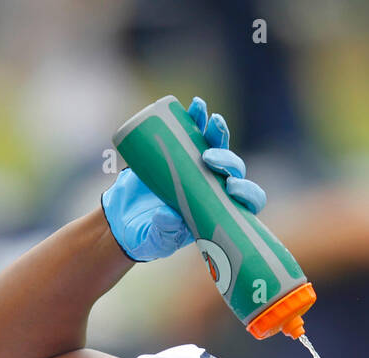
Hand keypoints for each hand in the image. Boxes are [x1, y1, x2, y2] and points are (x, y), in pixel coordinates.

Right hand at [102, 96, 266, 261]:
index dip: (247, 192)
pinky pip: (193, 131)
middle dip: (228, 160)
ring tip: (211, 120)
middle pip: (233, 169)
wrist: (121, 217)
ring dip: (218, 132)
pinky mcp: (179, 151)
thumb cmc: (144, 235)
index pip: (245, 201)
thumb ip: (162, 233)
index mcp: (216, 210)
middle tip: (208, 157)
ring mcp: (198, 166)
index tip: (231, 188)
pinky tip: (196, 107)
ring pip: (218, 146)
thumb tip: (169, 216)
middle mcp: (213, 186)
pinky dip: (196, 118)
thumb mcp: (152, 240)